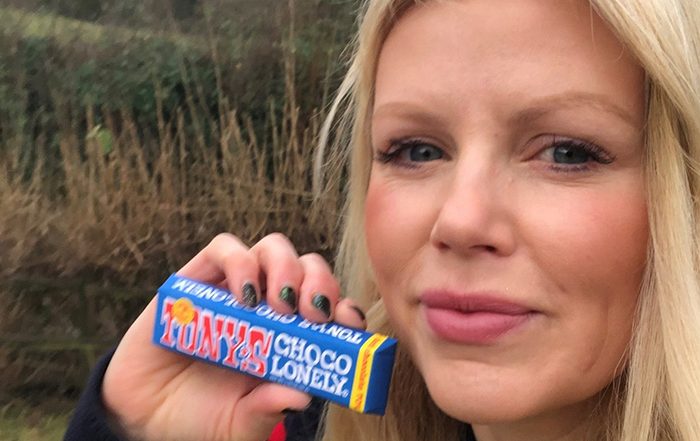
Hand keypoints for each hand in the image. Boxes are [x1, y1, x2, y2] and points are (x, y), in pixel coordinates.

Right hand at [102, 233, 365, 440]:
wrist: (143, 415)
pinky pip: (224, 248)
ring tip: (279, 304)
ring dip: (286, 267)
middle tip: (313, 314)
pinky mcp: (197, 278)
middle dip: (319, 282)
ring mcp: (233, 288)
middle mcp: (267, 307)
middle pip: (308, 268)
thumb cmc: (202, 418)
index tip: (348, 322)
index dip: (344, 308)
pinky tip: (244, 294)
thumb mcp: (242, 424)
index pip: (329, 306)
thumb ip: (268, 410)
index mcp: (289, 336)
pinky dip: (240, 261)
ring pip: (274, 249)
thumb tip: (300, 396)